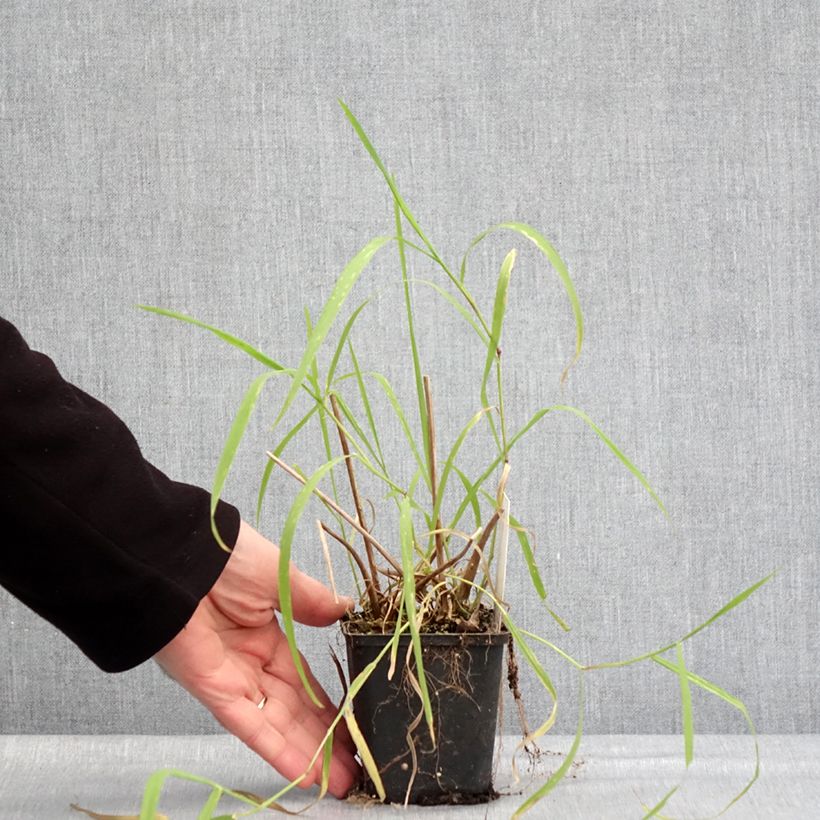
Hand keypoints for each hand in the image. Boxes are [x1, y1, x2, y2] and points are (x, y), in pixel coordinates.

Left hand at [154, 520, 358, 797]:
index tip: (354, 722)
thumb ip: (312, 601)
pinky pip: (250, 726)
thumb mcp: (281, 576)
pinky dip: (277, 749)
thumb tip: (346, 610)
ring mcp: (231, 679)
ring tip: (341, 782)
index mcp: (266, 634)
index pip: (303, 680)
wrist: (178, 556)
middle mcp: (249, 663)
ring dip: (308, 754)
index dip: (328, 704)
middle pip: (294, 710)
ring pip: (277, 724)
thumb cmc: (227, 557)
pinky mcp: (213, 691)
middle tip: (355, 767)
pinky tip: (305, 771)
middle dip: (324, 739)